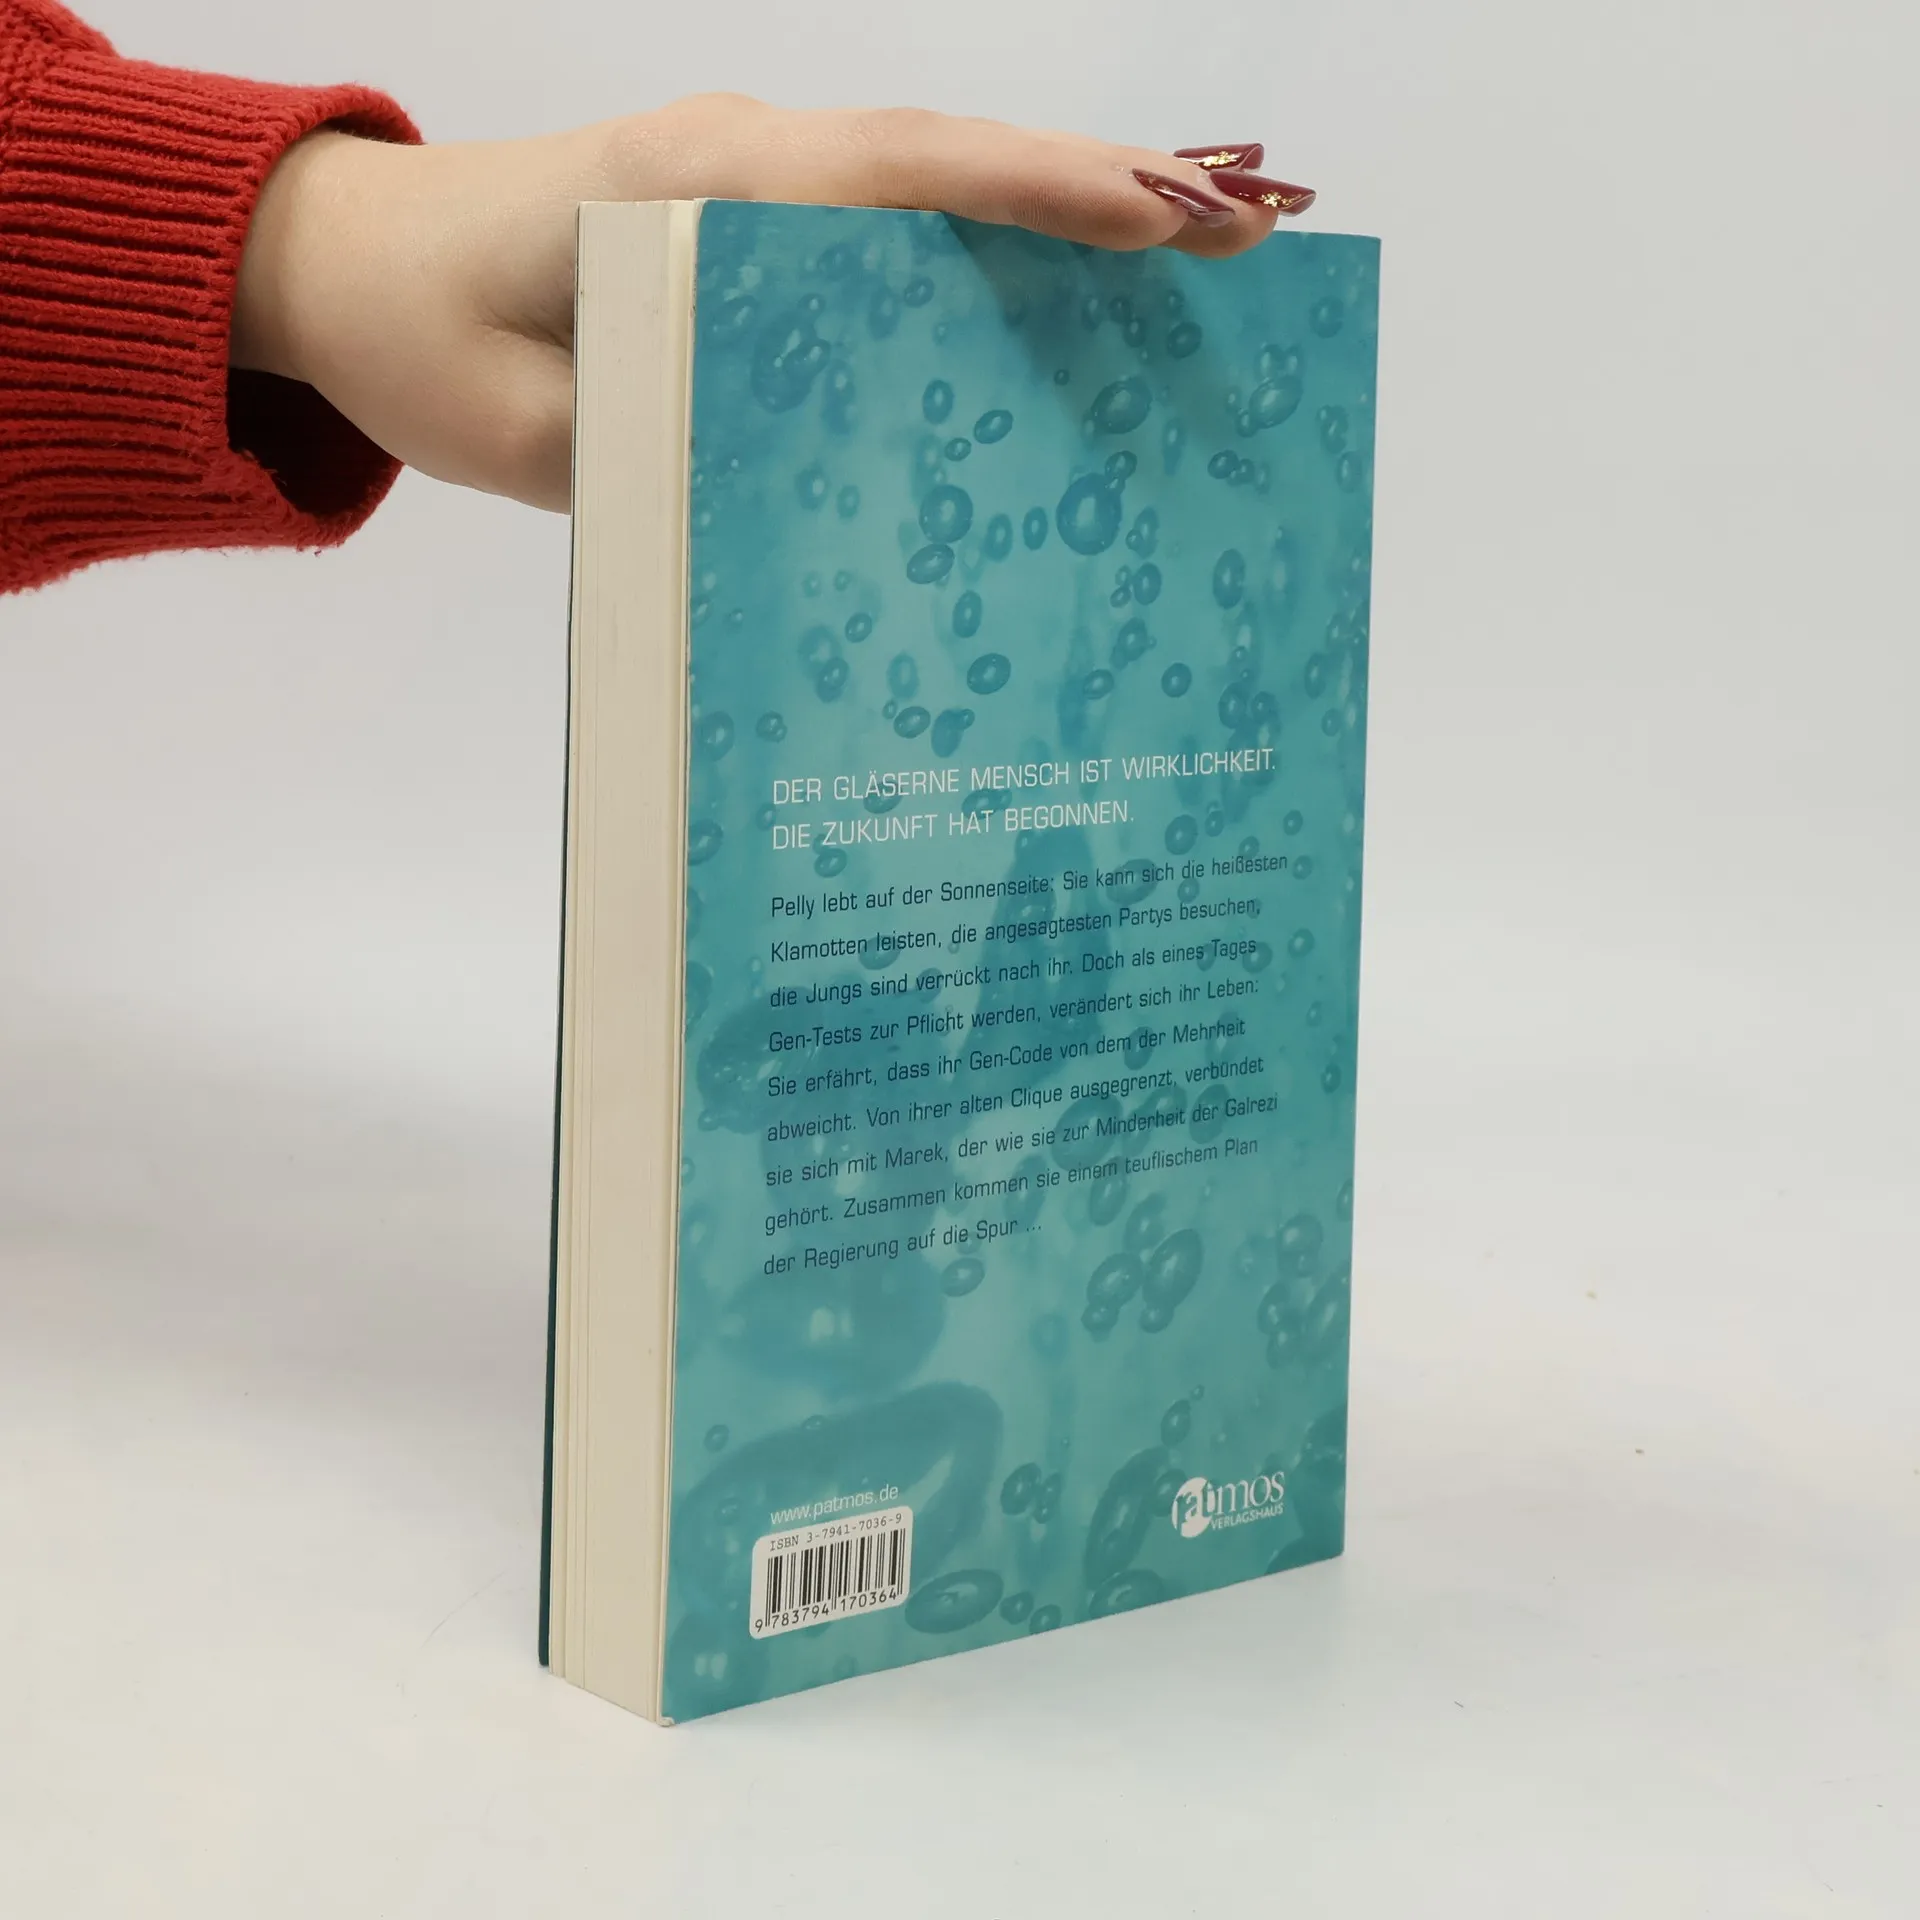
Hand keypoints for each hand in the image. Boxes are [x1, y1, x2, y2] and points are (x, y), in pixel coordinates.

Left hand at [231, 97, 1312, 512]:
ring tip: (1207, 251)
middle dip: (1107, 194)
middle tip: (1256, 227)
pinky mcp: (747, 218)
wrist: (344, 271)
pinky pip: (891, 222)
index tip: (1172, 219)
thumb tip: (826, 485)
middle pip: (953, 162)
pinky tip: (1066, 291)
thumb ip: (673, 448)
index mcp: (694, 190)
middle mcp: (741, 159)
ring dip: (1067, 211)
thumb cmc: (422, 342)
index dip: (1042, 197)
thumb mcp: (537, 433)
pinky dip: (990, 240)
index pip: (901, 176)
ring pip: (936, 183)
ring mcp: (749, 177)